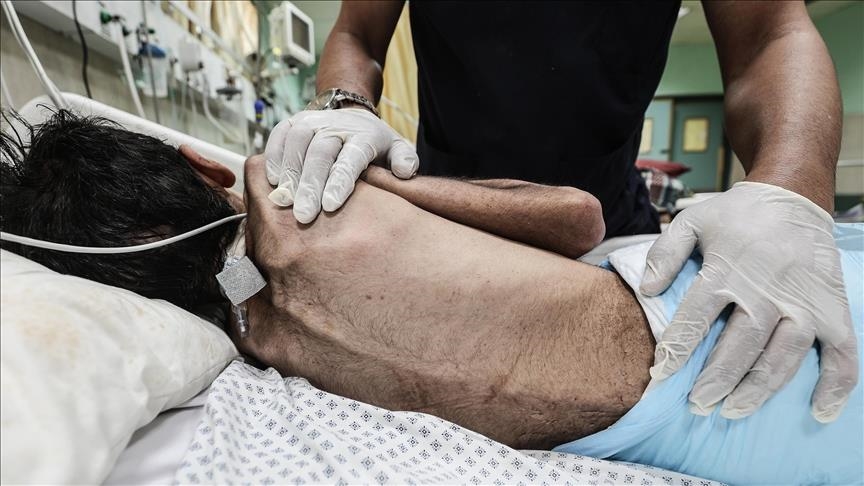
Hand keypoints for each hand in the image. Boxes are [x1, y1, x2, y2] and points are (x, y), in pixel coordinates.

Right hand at [264, 108, 418, 222]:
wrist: (351, 115)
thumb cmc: (373, 144)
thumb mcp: (396, 149)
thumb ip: (404, 161)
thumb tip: (404, 172)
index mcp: (363, 135)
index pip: (351, 158)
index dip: (340, 181)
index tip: (330, 206)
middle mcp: (336, 125)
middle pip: (320, 153)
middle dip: (310, 185)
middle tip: (304, 216)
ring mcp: (312, 121)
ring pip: (296, 143)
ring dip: (289, 173)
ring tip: (285, 202)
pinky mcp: (292, 122)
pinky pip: (278, 136)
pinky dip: (272, 157)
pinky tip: (272, 182)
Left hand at [640, 181, 856, 421]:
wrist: (793, 196)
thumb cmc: (736, 214)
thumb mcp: (692, 221)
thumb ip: (665, 254)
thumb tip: (646, 291)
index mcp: (725, 272)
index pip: (694, 320)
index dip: (675, 351)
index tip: (659, 375)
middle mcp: (764, 292)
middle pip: (739, 347)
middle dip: (716, 381)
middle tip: (698, 405)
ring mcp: (802, 303)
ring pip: (782, 358)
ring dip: (758, 390)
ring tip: (733, 411)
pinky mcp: (831, 309)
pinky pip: (841, 353)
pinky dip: (836, 385)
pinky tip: (820, 413)